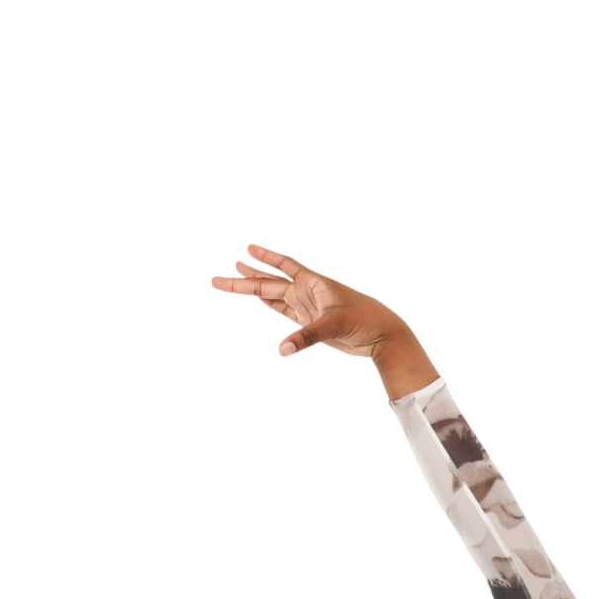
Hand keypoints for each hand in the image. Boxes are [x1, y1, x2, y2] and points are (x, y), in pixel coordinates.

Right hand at [207, 242, 407, 359]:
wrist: (382, 335)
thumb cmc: (364, 321)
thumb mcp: (334, 327)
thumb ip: (307, 337)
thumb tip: (282, 350)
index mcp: (312, 282)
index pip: (282, 265)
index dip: (264, 257)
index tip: (246, 248)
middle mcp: (306, 292)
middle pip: (268, 284)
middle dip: (242, 280)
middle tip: (215, 278)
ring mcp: (307, 307)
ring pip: (273, 297)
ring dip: (253, 289)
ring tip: (232, 277)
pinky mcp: (311, 323)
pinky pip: (285, 313)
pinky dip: (271, 307)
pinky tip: (260, 301)